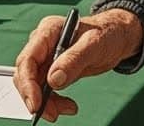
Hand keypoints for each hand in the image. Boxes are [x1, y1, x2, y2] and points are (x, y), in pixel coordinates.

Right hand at [13, 8, 143, 121]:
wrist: (116, 38)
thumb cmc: (107, 34)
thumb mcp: (94, 44)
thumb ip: (74, 59)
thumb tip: (53, 79)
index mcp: (48, 31)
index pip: (27, 58)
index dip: (27, 83)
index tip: (36, 103)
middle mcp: (43, 43)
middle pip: (26, 74)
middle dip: (36, 96)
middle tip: (51, 113)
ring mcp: (47, 57)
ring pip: (34, 84)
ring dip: (46, 102)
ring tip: (66, 109)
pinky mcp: (52, 69)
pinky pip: (45, 89)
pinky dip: (54, 101)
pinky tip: (68, 106)